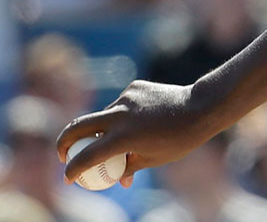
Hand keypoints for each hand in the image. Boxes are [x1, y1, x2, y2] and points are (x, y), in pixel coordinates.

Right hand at [57, 80, 216, 188]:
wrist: (202, 107)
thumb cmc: (180, 139)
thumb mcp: (153, 159)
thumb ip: (128, 167)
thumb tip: (115, 179)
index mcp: (124, 137)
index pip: (86, 157)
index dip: (72, 170)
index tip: (68, 178)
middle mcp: (120, 115)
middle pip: (76, 126)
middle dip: (64, 142)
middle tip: (64, 154)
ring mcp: (126, 98)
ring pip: (101, 115)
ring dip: (101, 129)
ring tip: (122, 139)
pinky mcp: (134, 87)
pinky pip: (119, 104)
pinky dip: (121, 115)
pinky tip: (141, 120)